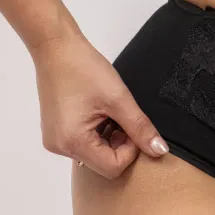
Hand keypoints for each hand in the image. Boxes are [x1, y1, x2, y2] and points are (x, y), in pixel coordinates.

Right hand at [32, 32, 169, 179]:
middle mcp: (60, 148)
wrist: (55, 46)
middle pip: (102, 163)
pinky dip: (96, 132)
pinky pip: (82, 143)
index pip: (113, 167)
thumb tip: (160, 151)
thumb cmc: (85, 68)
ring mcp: (55, 140)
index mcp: (73, 142)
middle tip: (121, 115)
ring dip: (108, 137)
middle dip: (119, 143)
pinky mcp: (55, 132)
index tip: (132, 124)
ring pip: (94, 153)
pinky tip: (97, 110)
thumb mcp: (118, 98)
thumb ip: (140, 127)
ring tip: (107, 109)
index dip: (130, 150)